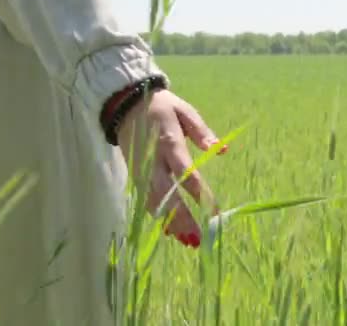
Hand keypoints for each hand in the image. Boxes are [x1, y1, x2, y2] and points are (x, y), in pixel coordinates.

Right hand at [116, 89, 226, 247]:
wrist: (124, 104)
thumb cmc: (161, 107)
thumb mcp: (184, 111)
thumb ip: (202, 132)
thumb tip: (222, 150)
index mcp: (168, 143)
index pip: (186, 173)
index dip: (200, 194)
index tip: (214, 211)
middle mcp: (153, 161)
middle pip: (168, 194)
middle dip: (182, 217)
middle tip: (199, 238)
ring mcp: (141, 170)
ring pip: (155, 201)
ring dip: (171, 222)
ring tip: (188, 241)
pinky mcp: (135, 174)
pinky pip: (146, 199)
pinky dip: (157, 216)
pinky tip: (170, 231)